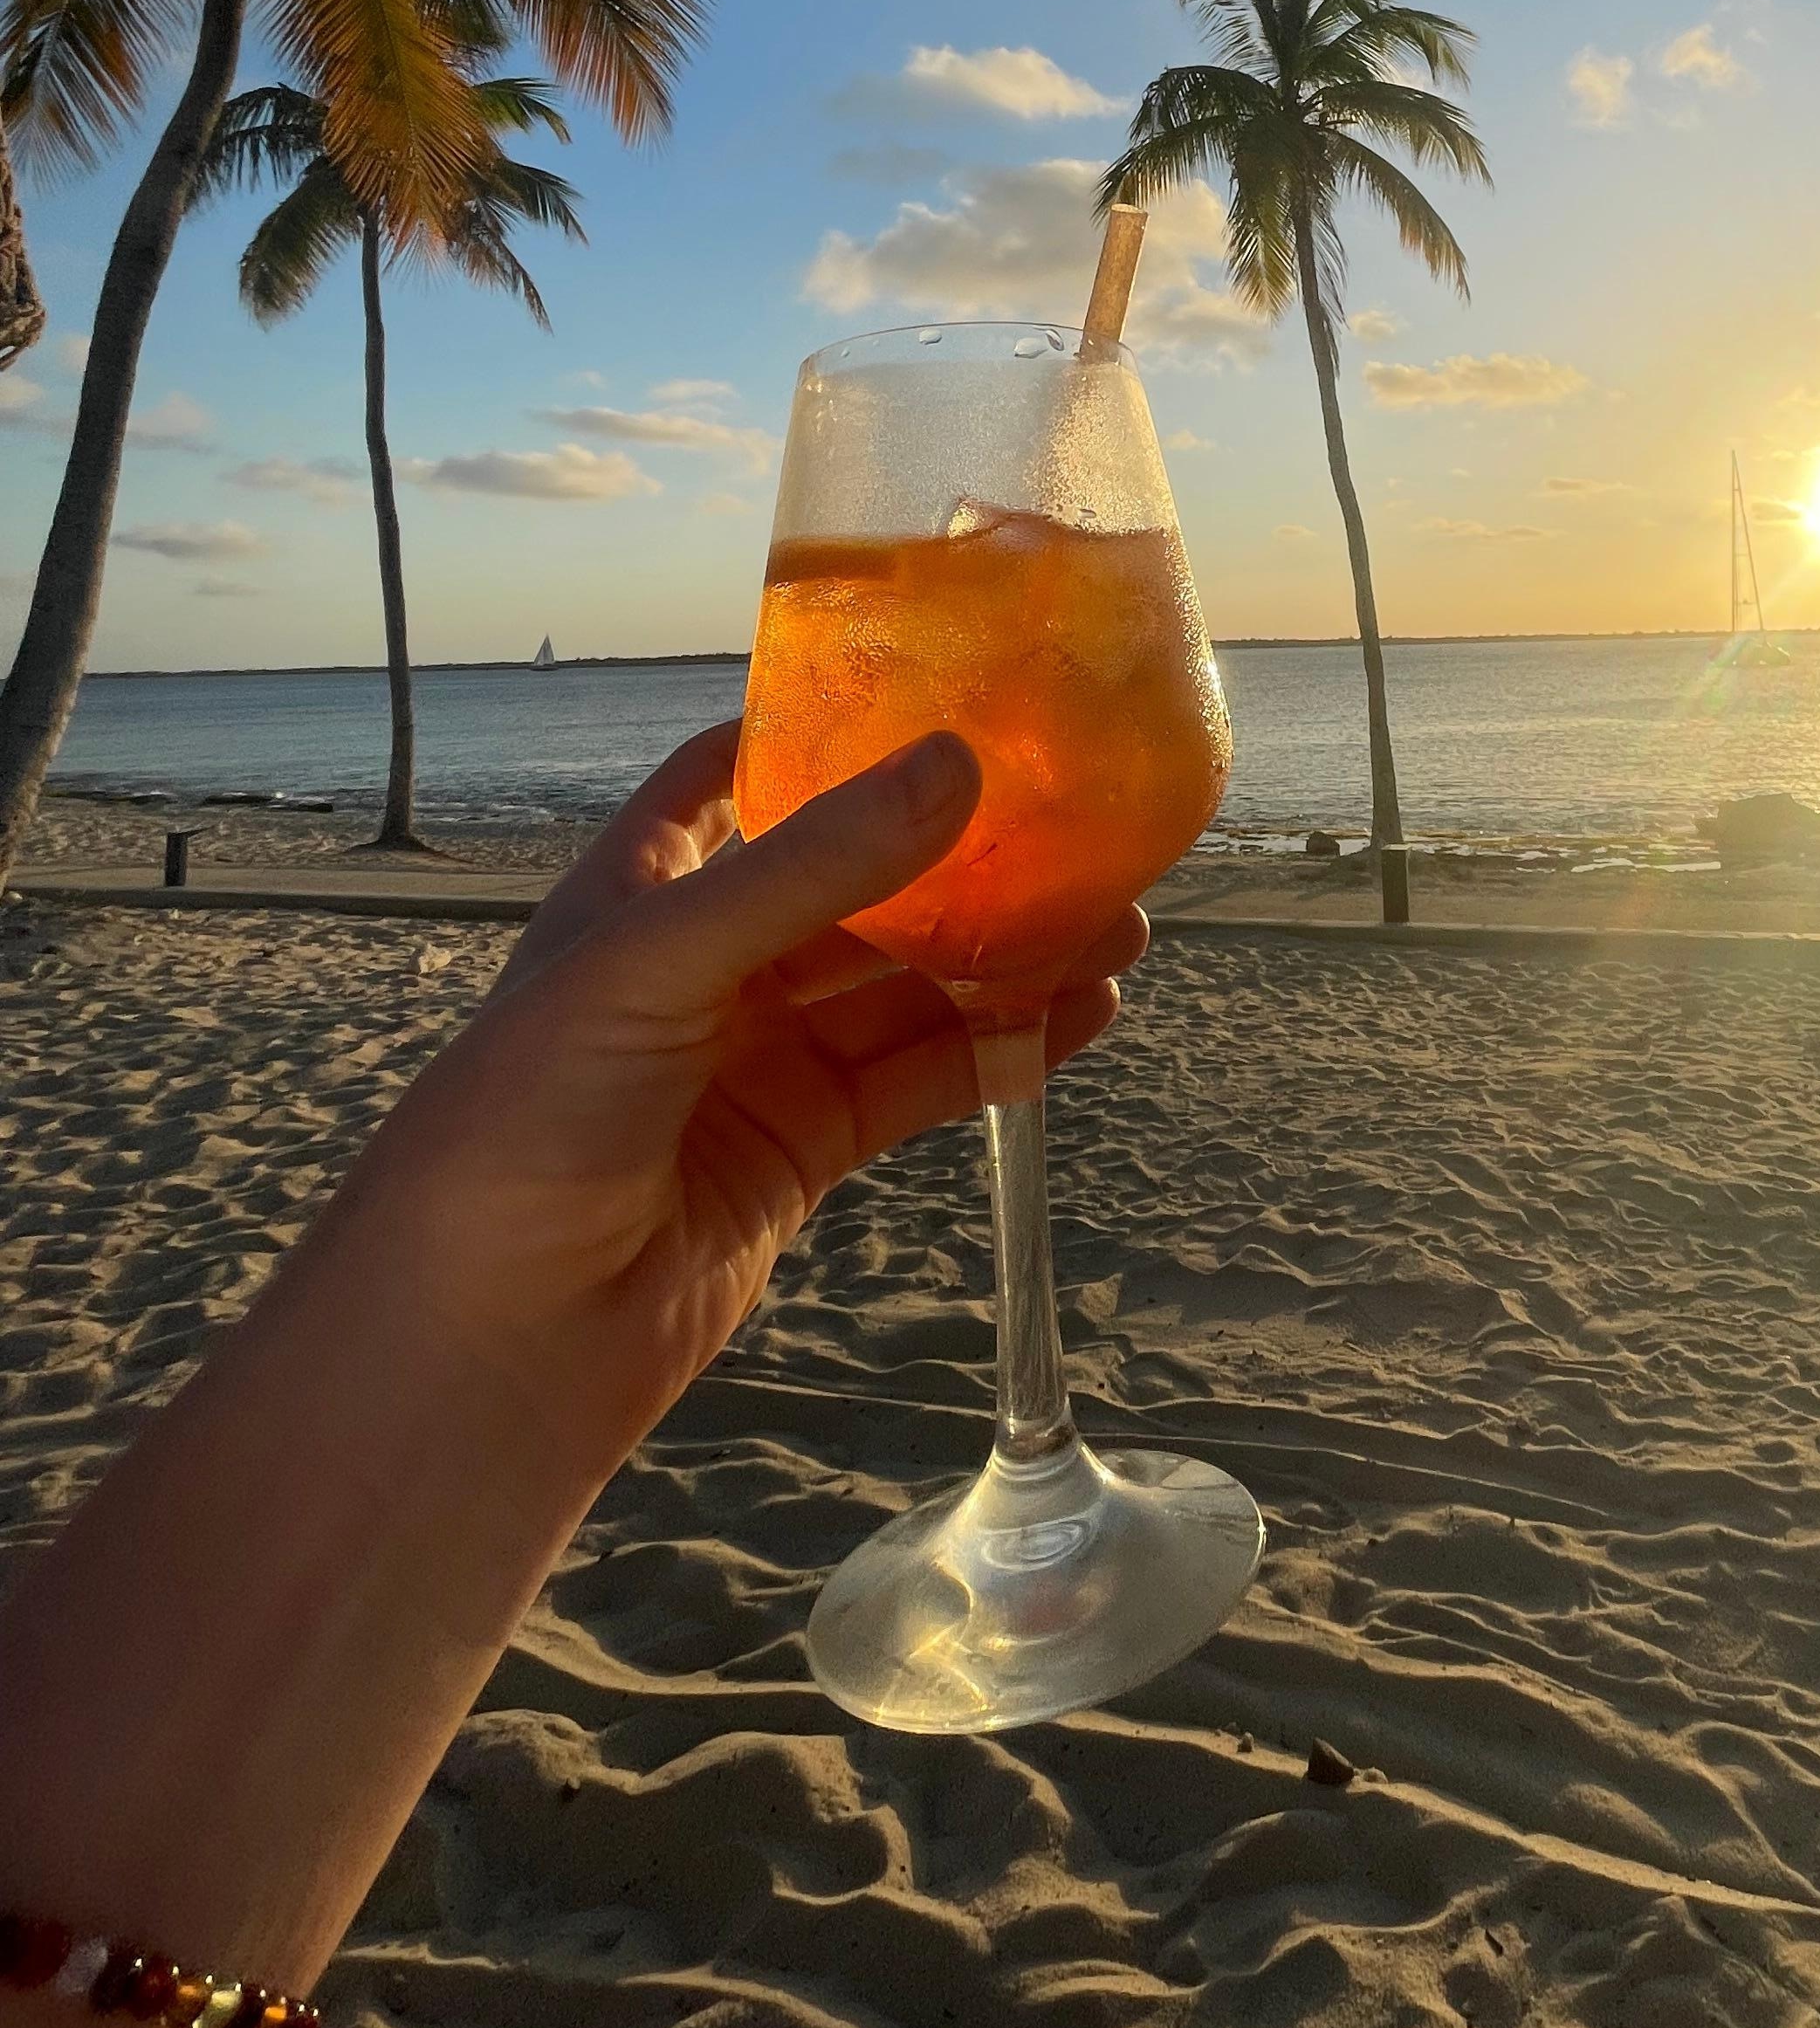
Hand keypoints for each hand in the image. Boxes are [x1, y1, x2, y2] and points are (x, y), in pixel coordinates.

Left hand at [341, 720, 1141, 1468]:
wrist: (490, 1341)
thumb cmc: (528, 1118)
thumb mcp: (660, 962)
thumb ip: (815, 869)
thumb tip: (957, 764)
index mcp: (641, 888)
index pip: (739, 771)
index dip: (829, 725)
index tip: (946, 686)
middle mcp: (704, 963)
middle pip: (857, 881)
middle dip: (965, 855)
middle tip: (1083, 825)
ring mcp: (758, 1058)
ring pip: (904, 983)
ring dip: (1005, 955)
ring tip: (1121, 925)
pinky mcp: (804, 1147)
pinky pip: (918, 1078)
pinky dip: (1000, 1049)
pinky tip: (1079, 1020)